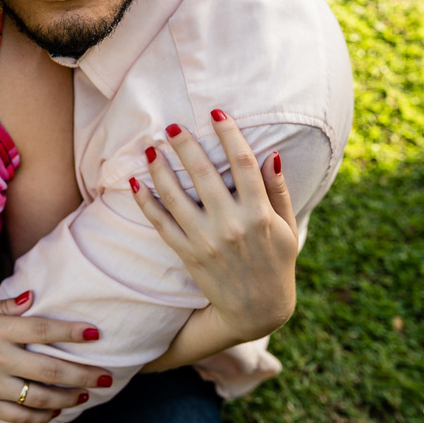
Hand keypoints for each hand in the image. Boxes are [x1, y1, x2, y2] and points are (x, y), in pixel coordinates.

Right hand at [0, 293, 110, 422]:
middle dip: (82, 373)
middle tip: (106, 376)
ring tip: (85, 395)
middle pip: (50, 367)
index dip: (71, 330)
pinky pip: (19, 416)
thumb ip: (2, 305)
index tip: (95, 332)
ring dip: (68, 398)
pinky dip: (41, 417)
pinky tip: (54, 413)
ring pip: (40, 396)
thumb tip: (31, 297)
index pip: (42, 328)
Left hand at [133, 111, 298, 341]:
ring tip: (150, 148)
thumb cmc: (276, 263)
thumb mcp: (287, 228)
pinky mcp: (188, 254)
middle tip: (171, 125)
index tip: (215, 111)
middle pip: (203, 172)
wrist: (257, 310)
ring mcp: (206, 240)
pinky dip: (146, 202)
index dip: (228, 133)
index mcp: (259, 213)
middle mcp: (231, 224)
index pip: (242, 162)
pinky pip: (161, 224)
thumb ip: (278, 191)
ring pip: (176, 195)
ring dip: (159, 168)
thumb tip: (272, 154)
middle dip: (185, 143)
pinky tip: (136, 183)